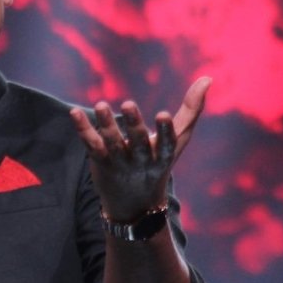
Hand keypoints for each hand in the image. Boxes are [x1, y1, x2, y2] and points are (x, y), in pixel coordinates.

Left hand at [70, 77, 210, 221]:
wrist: (134, 204)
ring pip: (112, 144)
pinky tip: (74, 112)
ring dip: (106, 125)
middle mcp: (142, 161)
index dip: (165, 131)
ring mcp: (120, 163)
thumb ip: (192, 109)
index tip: (163, 115)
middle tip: (128, 103)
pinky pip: (90, 145)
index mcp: (164, 156)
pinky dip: (83, 129)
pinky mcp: (100, 163)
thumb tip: (208, 78)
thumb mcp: (177, 140)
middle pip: (138, 143)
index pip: (167, 144)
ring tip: (100, 105)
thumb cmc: (159, 161)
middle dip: (134, 125)